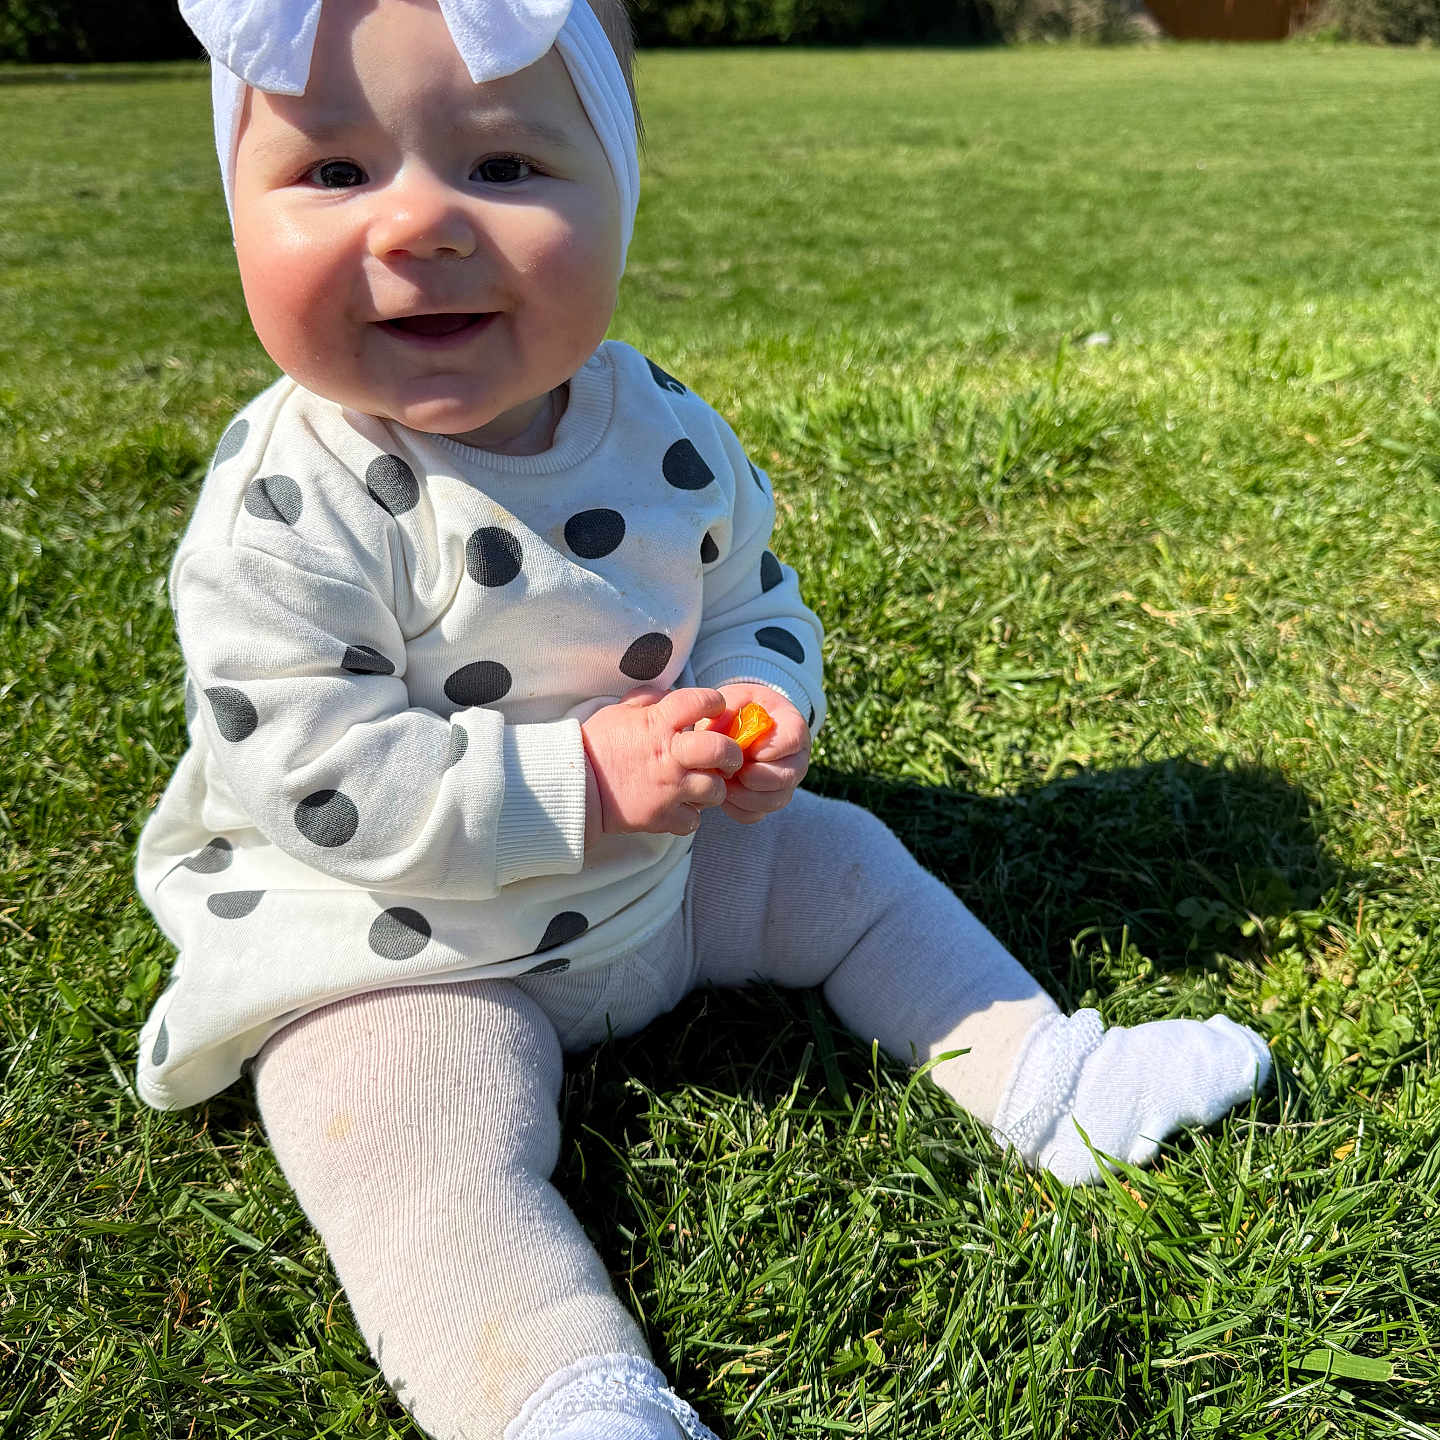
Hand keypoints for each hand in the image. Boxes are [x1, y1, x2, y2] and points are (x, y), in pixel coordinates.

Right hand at [581, 686, 743, 844]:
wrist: (573, 787)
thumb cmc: (595, 747)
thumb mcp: (617, 712)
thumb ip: (647, 700)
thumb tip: (668, 693)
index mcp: (657, 724)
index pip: (699, 702)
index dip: (713, 701)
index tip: (714, 707)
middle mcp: (668, 755)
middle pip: (721, 750)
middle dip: (732, 753)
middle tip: (727, 756)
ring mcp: (668, 789)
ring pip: (715, 789)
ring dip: (713, 787)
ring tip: (703, 785)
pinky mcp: (662, 817)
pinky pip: (694, 820)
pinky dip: (691, 815)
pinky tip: (682, 807)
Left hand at [703, 683, 809, 824]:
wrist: (741, 724)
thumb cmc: (741, 709)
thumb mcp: (736, 699)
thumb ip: (727, 710)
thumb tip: (714, 733)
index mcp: (793, 727)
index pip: (792, 740)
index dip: (768, 748)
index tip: (745, 750)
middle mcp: (796, 758)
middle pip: (786, 777)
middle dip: (754, 777)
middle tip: (730, 771)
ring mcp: (785, 783)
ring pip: (773, 801)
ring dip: (743, 796)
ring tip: (722, 783)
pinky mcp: (768, 801)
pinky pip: (756, 814)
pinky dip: (737, 809)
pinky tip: (722, 794)